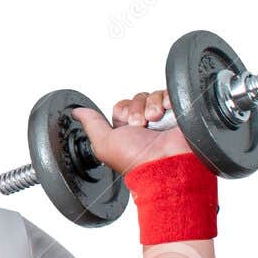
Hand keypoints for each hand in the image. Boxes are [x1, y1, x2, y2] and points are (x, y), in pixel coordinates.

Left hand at [71, 89, 192, 176]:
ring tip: (155, 122)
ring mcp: (164, 120)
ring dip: (151, 106)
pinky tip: (167, 113)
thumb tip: (77, 112)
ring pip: (153, 95)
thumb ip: (91, 124)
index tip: (127, 124)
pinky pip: (170, 95)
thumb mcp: (105, 143)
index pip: (122, 106)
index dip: (124, 111)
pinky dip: (167, 100)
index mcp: (128, 133)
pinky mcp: (180, 114)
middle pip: (137, 99)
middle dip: (137, 110)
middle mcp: (146, 126)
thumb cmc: (137, 160)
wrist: (167, 163)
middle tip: (141, 126)